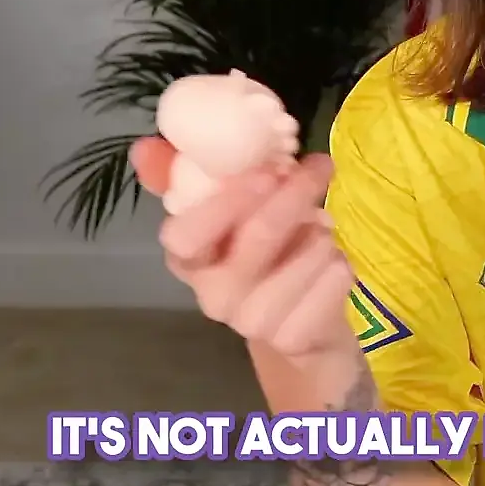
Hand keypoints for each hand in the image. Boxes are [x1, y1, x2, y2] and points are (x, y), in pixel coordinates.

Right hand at [133, 137, 357, 360]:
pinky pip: (333, 280)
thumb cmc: (257, 252)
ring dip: (322, 229)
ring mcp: (254, 322)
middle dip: (295, 192)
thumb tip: (143, 147)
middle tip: (320, 165)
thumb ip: (185, 176)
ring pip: (307, 254)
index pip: (184, 238)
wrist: (295, 322)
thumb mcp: (225, 212)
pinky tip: (328, 263)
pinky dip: (341, 260)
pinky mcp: (295, 338)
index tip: (265, 171)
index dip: (225, 202)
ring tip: (320, 226)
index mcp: (188, 261)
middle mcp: (214, 296)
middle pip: (259, 236)